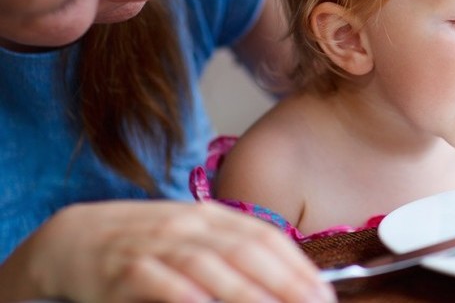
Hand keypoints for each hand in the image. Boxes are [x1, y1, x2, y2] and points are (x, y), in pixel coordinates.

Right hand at [3, 200, 333, 302]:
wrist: (74, 238)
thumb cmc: (146, 244)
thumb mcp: (193, 237)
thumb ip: (232, 251)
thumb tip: (285, 278)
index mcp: (211, 216)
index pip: (265, 236)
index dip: (297, 266)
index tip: (324, 295)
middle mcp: (188, 224)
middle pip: (246, 252)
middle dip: (285, 283)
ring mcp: (157, 244)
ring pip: (210, 267)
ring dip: (247, 293)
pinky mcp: (124, 269)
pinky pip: (161, 282)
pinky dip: (187, 295)